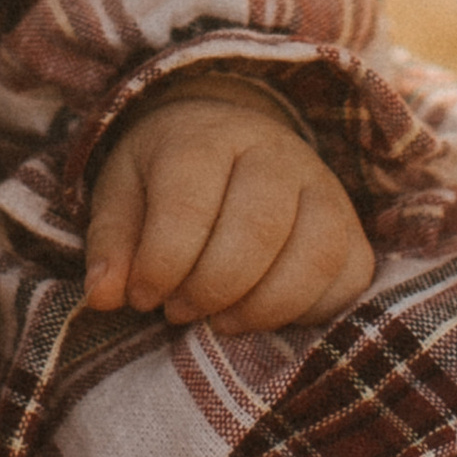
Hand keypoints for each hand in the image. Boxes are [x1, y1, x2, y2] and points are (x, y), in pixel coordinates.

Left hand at [84, 74, 376, 334]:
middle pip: (257, 229)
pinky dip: (309, 311)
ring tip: (221, 320)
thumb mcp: (123, 193)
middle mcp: (274, 152)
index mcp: (205, 136)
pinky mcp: (353, 225)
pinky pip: (350, 275)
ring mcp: (322, 186)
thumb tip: (103, 296)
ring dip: (263, 306)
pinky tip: (264, 315)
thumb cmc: (165, 176)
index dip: (162, 265)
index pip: (188, 205)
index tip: (141, 296)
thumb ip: (111, 242)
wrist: (228, 138)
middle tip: (180, 310)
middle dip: (211, 288)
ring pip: (315, 252)